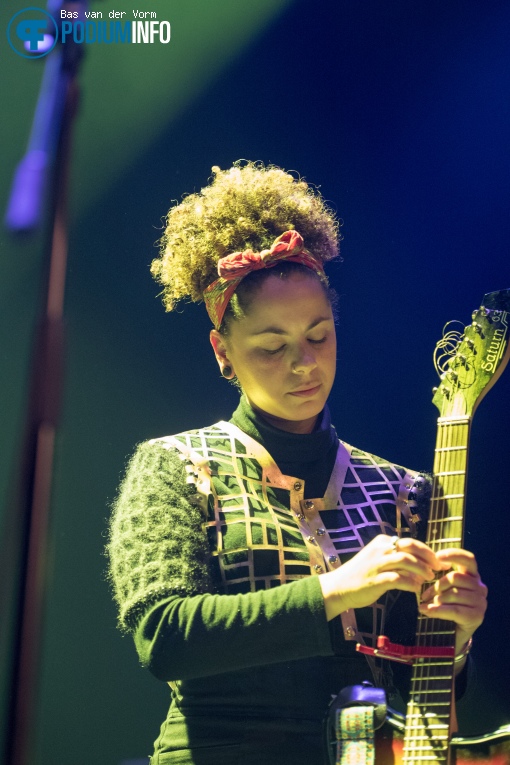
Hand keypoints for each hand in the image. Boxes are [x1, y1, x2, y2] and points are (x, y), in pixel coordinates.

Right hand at [319, 534, 439, 620]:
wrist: (339, 587)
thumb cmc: (362, 574)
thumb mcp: (378, 559)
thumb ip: (396, 558)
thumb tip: (421, 563)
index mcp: (382, 542)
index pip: (410, 542)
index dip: (427, 551)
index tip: (438, 561)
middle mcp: (380, 550)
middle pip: (410, 547)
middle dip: (428, 557)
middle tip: (438, 568)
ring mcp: (376, 564)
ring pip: (405, 561)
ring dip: (421, 570)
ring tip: (430, 578)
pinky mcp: (375, 580)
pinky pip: (398, 579)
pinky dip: (410, 584)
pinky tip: (416, 589)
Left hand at [418, 548, 487, 651]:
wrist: (453, 634)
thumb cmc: (446, 606)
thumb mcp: (444, 588)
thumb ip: (440, 577)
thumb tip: (424, 567)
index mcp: (472, 575)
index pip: (468, 559)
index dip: (453, 555)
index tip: (437, 557)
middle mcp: (479, 587)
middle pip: (455, 578)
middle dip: (436, 585)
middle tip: (423, 595)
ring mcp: (480, 602)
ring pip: (453, 594)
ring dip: (435, 599)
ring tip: (424, 605)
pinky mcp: (477, 617)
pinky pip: (454, 610)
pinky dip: (437, 610)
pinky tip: (426, 611)